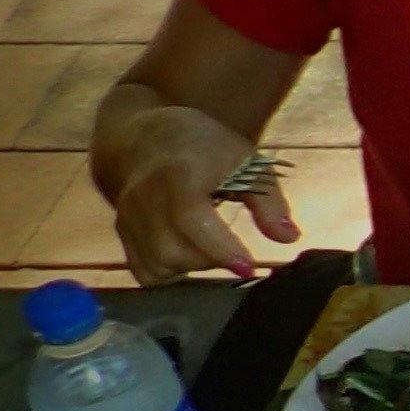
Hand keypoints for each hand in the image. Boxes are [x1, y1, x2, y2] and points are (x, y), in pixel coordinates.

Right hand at [112, 104, 297, 283]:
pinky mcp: (120, 231)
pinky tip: (187, 253)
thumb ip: (269, 202)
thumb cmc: (207, 150)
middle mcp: (145, 196)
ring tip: (210, 245)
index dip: (220, 248)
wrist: (148, 138)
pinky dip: (169, 272)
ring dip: (191, 267)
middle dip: (211, 259)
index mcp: (179, 173)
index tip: (248, 267)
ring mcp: (128, 216)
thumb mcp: (248, 164)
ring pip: (158, 265)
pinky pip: (142, 270)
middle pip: (173, 250)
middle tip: (232, 248)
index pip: (192, 218)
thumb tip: (289, 238)